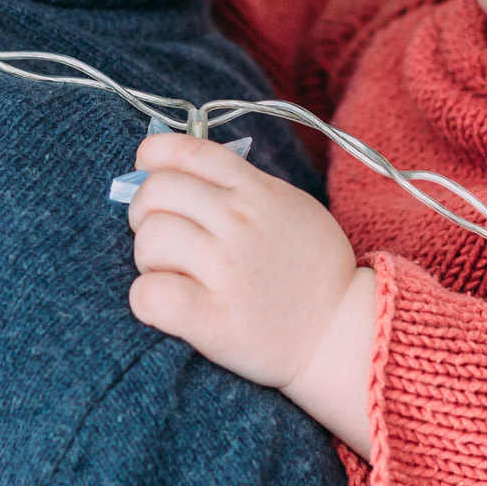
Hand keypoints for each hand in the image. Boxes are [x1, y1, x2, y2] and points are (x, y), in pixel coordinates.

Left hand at [124, 134, 378, 450]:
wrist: (341, 333)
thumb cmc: (310, 271)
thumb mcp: (291, 207)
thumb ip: (244, 185)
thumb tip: (176, 170)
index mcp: (258, 193)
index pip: (189, 152)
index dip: (154, 156)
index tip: (146, 171)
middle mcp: (241, 223)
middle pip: (157, 192)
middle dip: (145, 212)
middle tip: (160, 237)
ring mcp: (227, 270)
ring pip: (150, 240)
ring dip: (148, 258)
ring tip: (170, 274)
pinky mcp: (214, 319)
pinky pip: (150, 295)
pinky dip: (146, 298)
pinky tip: (163, 303)